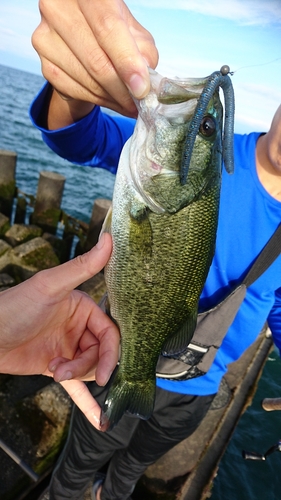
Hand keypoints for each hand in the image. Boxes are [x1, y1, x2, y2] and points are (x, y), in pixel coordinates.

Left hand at [0, 233, 119, 429]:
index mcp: (83, 307)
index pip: (110, 331)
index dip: (111, 351)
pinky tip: (98, 417)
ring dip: (77, 376)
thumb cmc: (14, 306)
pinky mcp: (56, 366)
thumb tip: (110, 238)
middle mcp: (78, 327)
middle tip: (65, 370)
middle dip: (88, 366)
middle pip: (101, 353)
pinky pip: (76, 386)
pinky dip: (86, 401)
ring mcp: (68, 348)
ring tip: (55, 372)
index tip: (107, 370)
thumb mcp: (51, 286)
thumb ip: (82, 266)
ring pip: (89, 369)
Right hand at [32, 0, 157, 117]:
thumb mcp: (134, 34)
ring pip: (87, 79)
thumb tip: (145, 83)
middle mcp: (59, 7)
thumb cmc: (114, 33)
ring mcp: (46, 36)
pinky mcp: (44, 64)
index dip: (126, 61)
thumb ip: (143, 52)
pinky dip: (97, 100)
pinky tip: (110, 100)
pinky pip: (75, 91)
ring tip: (128, 103)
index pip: (107, 27)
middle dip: (121, 89)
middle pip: (96, 59)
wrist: (84, 42)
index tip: (141, 89)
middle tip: (138, 104)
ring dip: (112, 98)